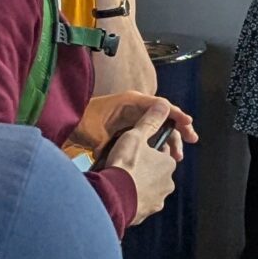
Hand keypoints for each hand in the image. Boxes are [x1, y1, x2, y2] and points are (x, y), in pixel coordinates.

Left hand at [73, 91, 196, 152]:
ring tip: (177, 155)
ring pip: (158, 127)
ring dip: (169, 140)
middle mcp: (134, 107)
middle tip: (191, 139)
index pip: (159, 104)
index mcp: (130, 102)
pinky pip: (149, 134)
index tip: (187, 124)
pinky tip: (163, 156)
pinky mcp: (129, 128)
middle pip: (163, 116)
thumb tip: (148, 131)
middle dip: (178, 128)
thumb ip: (124, 132)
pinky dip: (158, 144)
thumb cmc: (81, 124)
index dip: (175, 114)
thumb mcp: (99, 132)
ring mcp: (132, 118)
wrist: (66, 126)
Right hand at [103, 99, 179, 225]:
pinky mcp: (144, 214)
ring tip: (119, 181)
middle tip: (124, 165)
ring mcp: (156, 201)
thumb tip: (163, 105)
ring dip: (137, 185)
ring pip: (147, 189)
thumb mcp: (136, 136)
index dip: (148, 149)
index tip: (135, 149)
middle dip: (144, 169)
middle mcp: (168, 184)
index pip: (162, 153)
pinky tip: (118, 195)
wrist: (112, 197)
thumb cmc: (125, 165)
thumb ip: (150, 121)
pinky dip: (130, 200)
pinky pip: (138, 205)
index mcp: (168, 164)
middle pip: (155, 172)